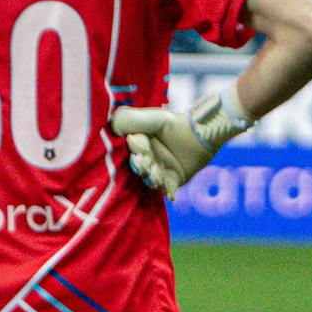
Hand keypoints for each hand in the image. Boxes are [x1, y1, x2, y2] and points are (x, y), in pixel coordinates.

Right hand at [110, 86, 251, 197]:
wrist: (201, 133)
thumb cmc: (174, 123)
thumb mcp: (150, 118)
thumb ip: (127, 120)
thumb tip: (109, 130)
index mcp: (137, 144)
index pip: (127, 153)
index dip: (134, 152)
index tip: (140, 149)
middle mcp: (146, 158)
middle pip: (137, 169)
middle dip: (142, 167)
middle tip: (148, 162)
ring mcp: (158, 171)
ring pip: (149, 181)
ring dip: (153, 179)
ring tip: (159, 174)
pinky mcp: (172, 181)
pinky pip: (166, 190)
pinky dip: (168, 191)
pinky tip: (171, 193)